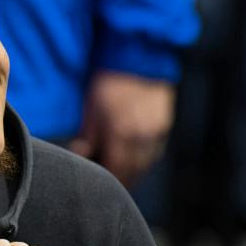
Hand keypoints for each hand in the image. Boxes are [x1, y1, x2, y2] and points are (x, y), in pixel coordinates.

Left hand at [71, 71, 175, 187]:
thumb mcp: (91, 107)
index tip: (99, 191)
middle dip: (123, 181)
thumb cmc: (109, 80)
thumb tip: (81, 155)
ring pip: (146, 164)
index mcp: (122, 132)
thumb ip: (87, 136)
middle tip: (110, 188)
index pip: (116, 171)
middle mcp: (142, 136)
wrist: (138, 54)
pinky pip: (154, 151)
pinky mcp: (165, 124)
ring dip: (134, 172)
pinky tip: (134, 158)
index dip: (109, 182)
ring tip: (122, 175)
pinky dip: (144, 158)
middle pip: (134, 172)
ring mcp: (157, 130)